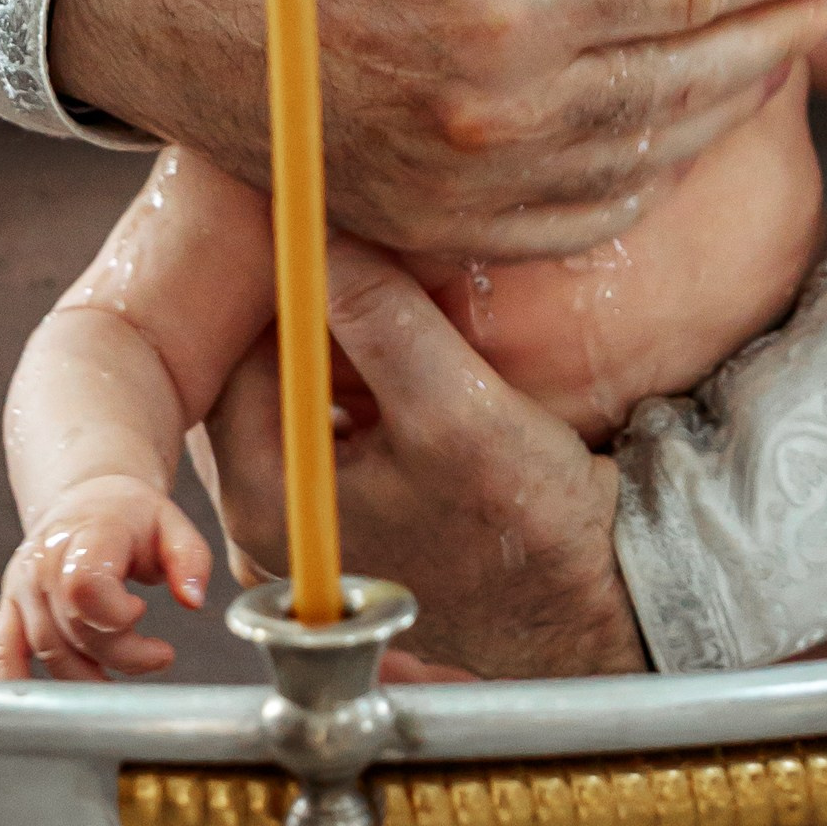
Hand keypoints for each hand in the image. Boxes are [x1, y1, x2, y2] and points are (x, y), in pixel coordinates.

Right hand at [0, 474, 213, 682]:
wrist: (89, 498)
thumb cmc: (132, 516)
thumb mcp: (173, 525)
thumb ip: (190, 559)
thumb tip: (193, 601)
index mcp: (87, 534)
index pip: (85, 589)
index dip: (116, 617)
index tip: (142, 613)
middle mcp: (45, 559)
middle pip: (72, 629)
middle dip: (120, 655)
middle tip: (158, 654)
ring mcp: (23, 583)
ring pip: (47, 649)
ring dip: (88, 676)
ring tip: (125, 668)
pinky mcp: (11, 603)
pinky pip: (4, 648)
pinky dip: (17, 678)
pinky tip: (43, 703)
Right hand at [50, 0, 826, 259]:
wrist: (153, 1)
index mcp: (498, 11)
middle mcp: (493, 118)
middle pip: (686, 78)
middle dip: (784, 32)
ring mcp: (466, 187)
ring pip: (650, 155)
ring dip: (736, 103)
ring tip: (790, 50)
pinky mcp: (438, 223)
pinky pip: (583, 214)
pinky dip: (655, 172)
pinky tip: (685, 125)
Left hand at [201, 245, 645, 678]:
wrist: (585, 594)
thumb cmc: (520, 521)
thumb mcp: (453, 405)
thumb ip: (380, 317)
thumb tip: (320, 232)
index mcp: (266, 497)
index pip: (241, 355)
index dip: (283, 287)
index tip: (327, 231)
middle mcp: (270, 515)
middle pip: (267, 373)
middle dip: (315, 312)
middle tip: (365, 254)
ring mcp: (311, 517)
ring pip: (305, 390)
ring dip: (346, 342)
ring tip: (398, 300)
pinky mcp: (353, 510)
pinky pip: (338, 417)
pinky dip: (367, 378)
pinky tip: (416, 354)